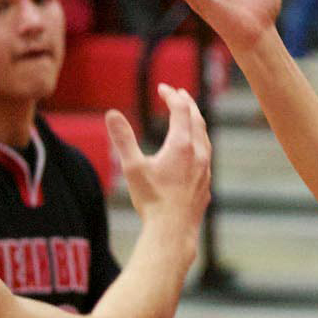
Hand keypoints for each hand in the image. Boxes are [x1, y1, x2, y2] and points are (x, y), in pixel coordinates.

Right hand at [110, 84, 210, 231]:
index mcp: (182, 145)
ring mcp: (205, 169)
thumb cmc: (151, 199)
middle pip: (197, 120)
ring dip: (196, 123)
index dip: (172, 96)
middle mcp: (198, 153)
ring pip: (204, 138)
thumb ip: (123, 139)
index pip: (181, 110)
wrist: (173, 230)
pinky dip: (199, 143)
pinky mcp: (205, 183)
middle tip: (179, 93)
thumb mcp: (132, 167)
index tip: (163, 87)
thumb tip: (111, 113)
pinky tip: (193, 151)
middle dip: (187, 104)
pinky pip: (206, 155)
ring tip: (188, 117)